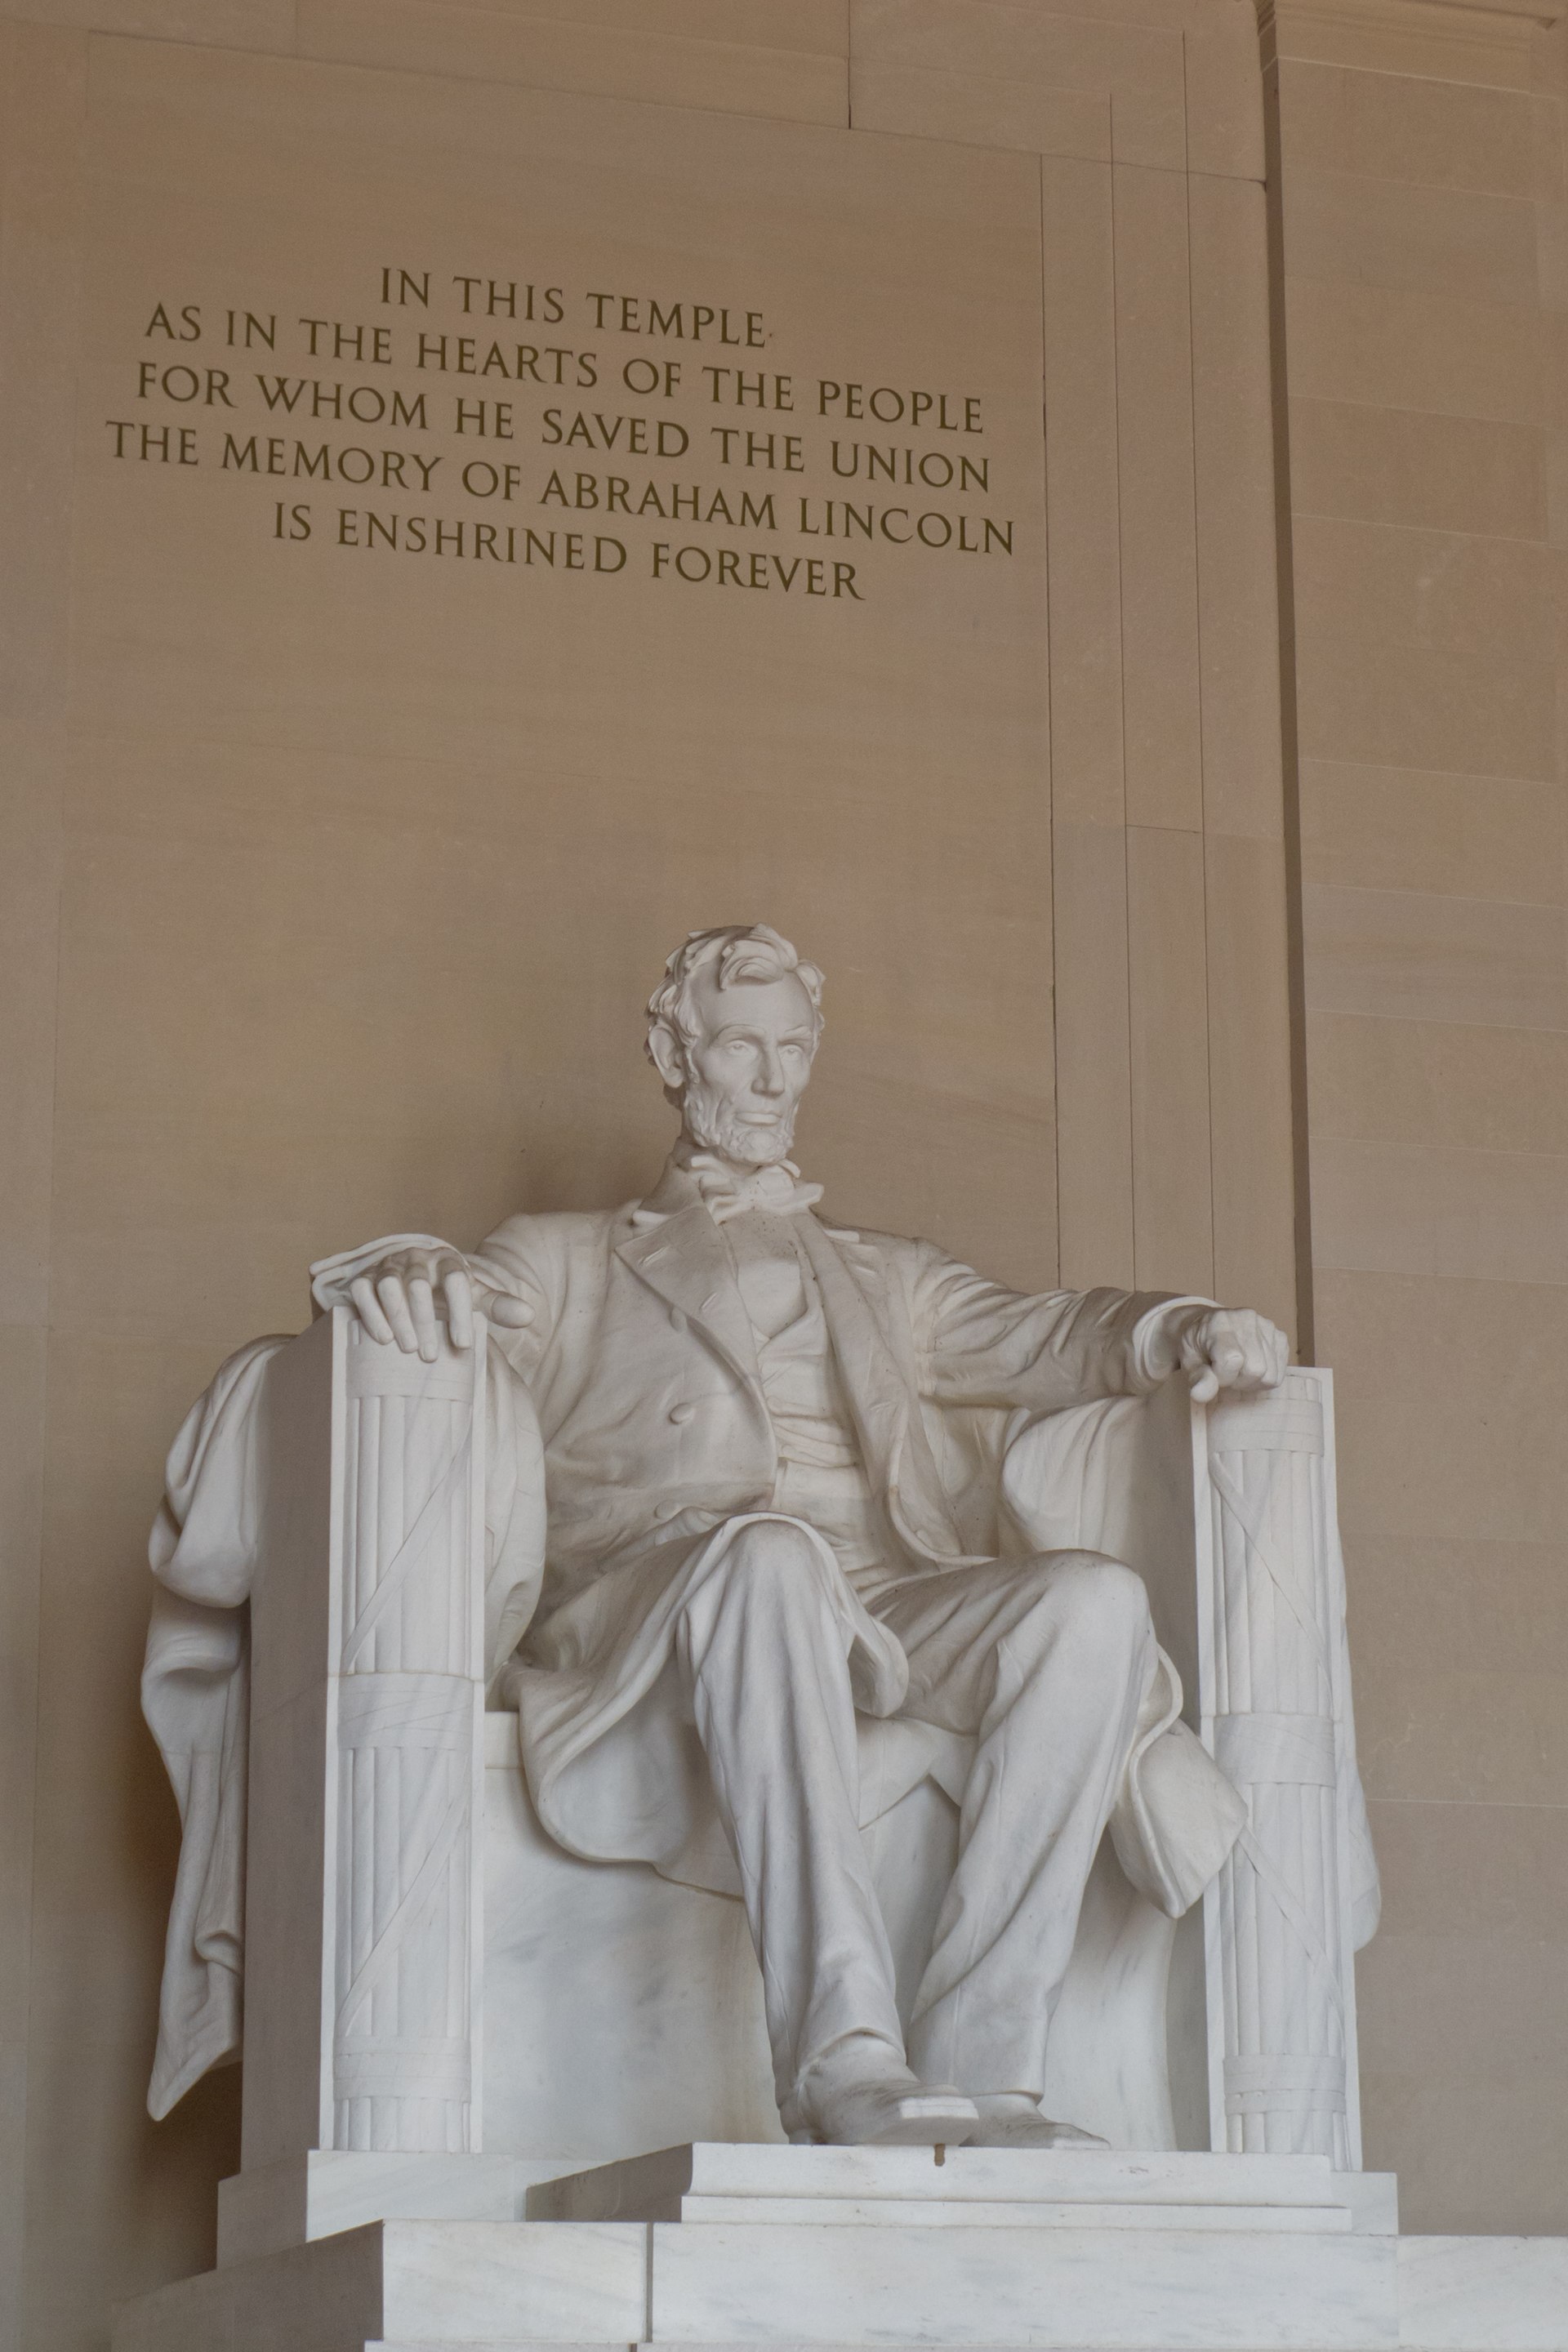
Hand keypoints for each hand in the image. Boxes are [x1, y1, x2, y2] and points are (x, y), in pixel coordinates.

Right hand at [347, 1246, 532, 1359]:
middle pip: (419, 1284)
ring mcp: (389, 1267)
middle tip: (430, 1356)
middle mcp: (417, 1260)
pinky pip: (363, 1290)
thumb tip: (529, 1316)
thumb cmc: (445, 1292)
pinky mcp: (365, 1277)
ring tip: (408, 1348)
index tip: (463, 1344)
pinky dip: (371, 1312)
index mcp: (447, 1262)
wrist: (409, 1276)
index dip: (460, 1312)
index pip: (456, 1279)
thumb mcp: (472, 1296)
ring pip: (390, 1284)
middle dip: (425, 1321)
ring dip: (398, 1317)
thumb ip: (498, 1305)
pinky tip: (383, 1337)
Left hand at [1173, 1306, 1287, 1403]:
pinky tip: (1249, 1367)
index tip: (1212, 1372)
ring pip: (1269, 1376)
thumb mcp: (1188, 1361)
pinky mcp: (1280, 1337)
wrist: (1208, 1326)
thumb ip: (1197, 1377)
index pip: (1232, 1360)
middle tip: (1225, 1372)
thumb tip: (1200, 1395)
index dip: (1222, 1377)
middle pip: (1256, 1370)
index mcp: (1220, 1323)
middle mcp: (1247, 1319)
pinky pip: (1279, 1375)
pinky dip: (1263, 1379)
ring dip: (1251, 1382)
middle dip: (1238, 1381)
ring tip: (1237, 1370)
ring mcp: (1267, 1326)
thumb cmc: (1198, 1346)